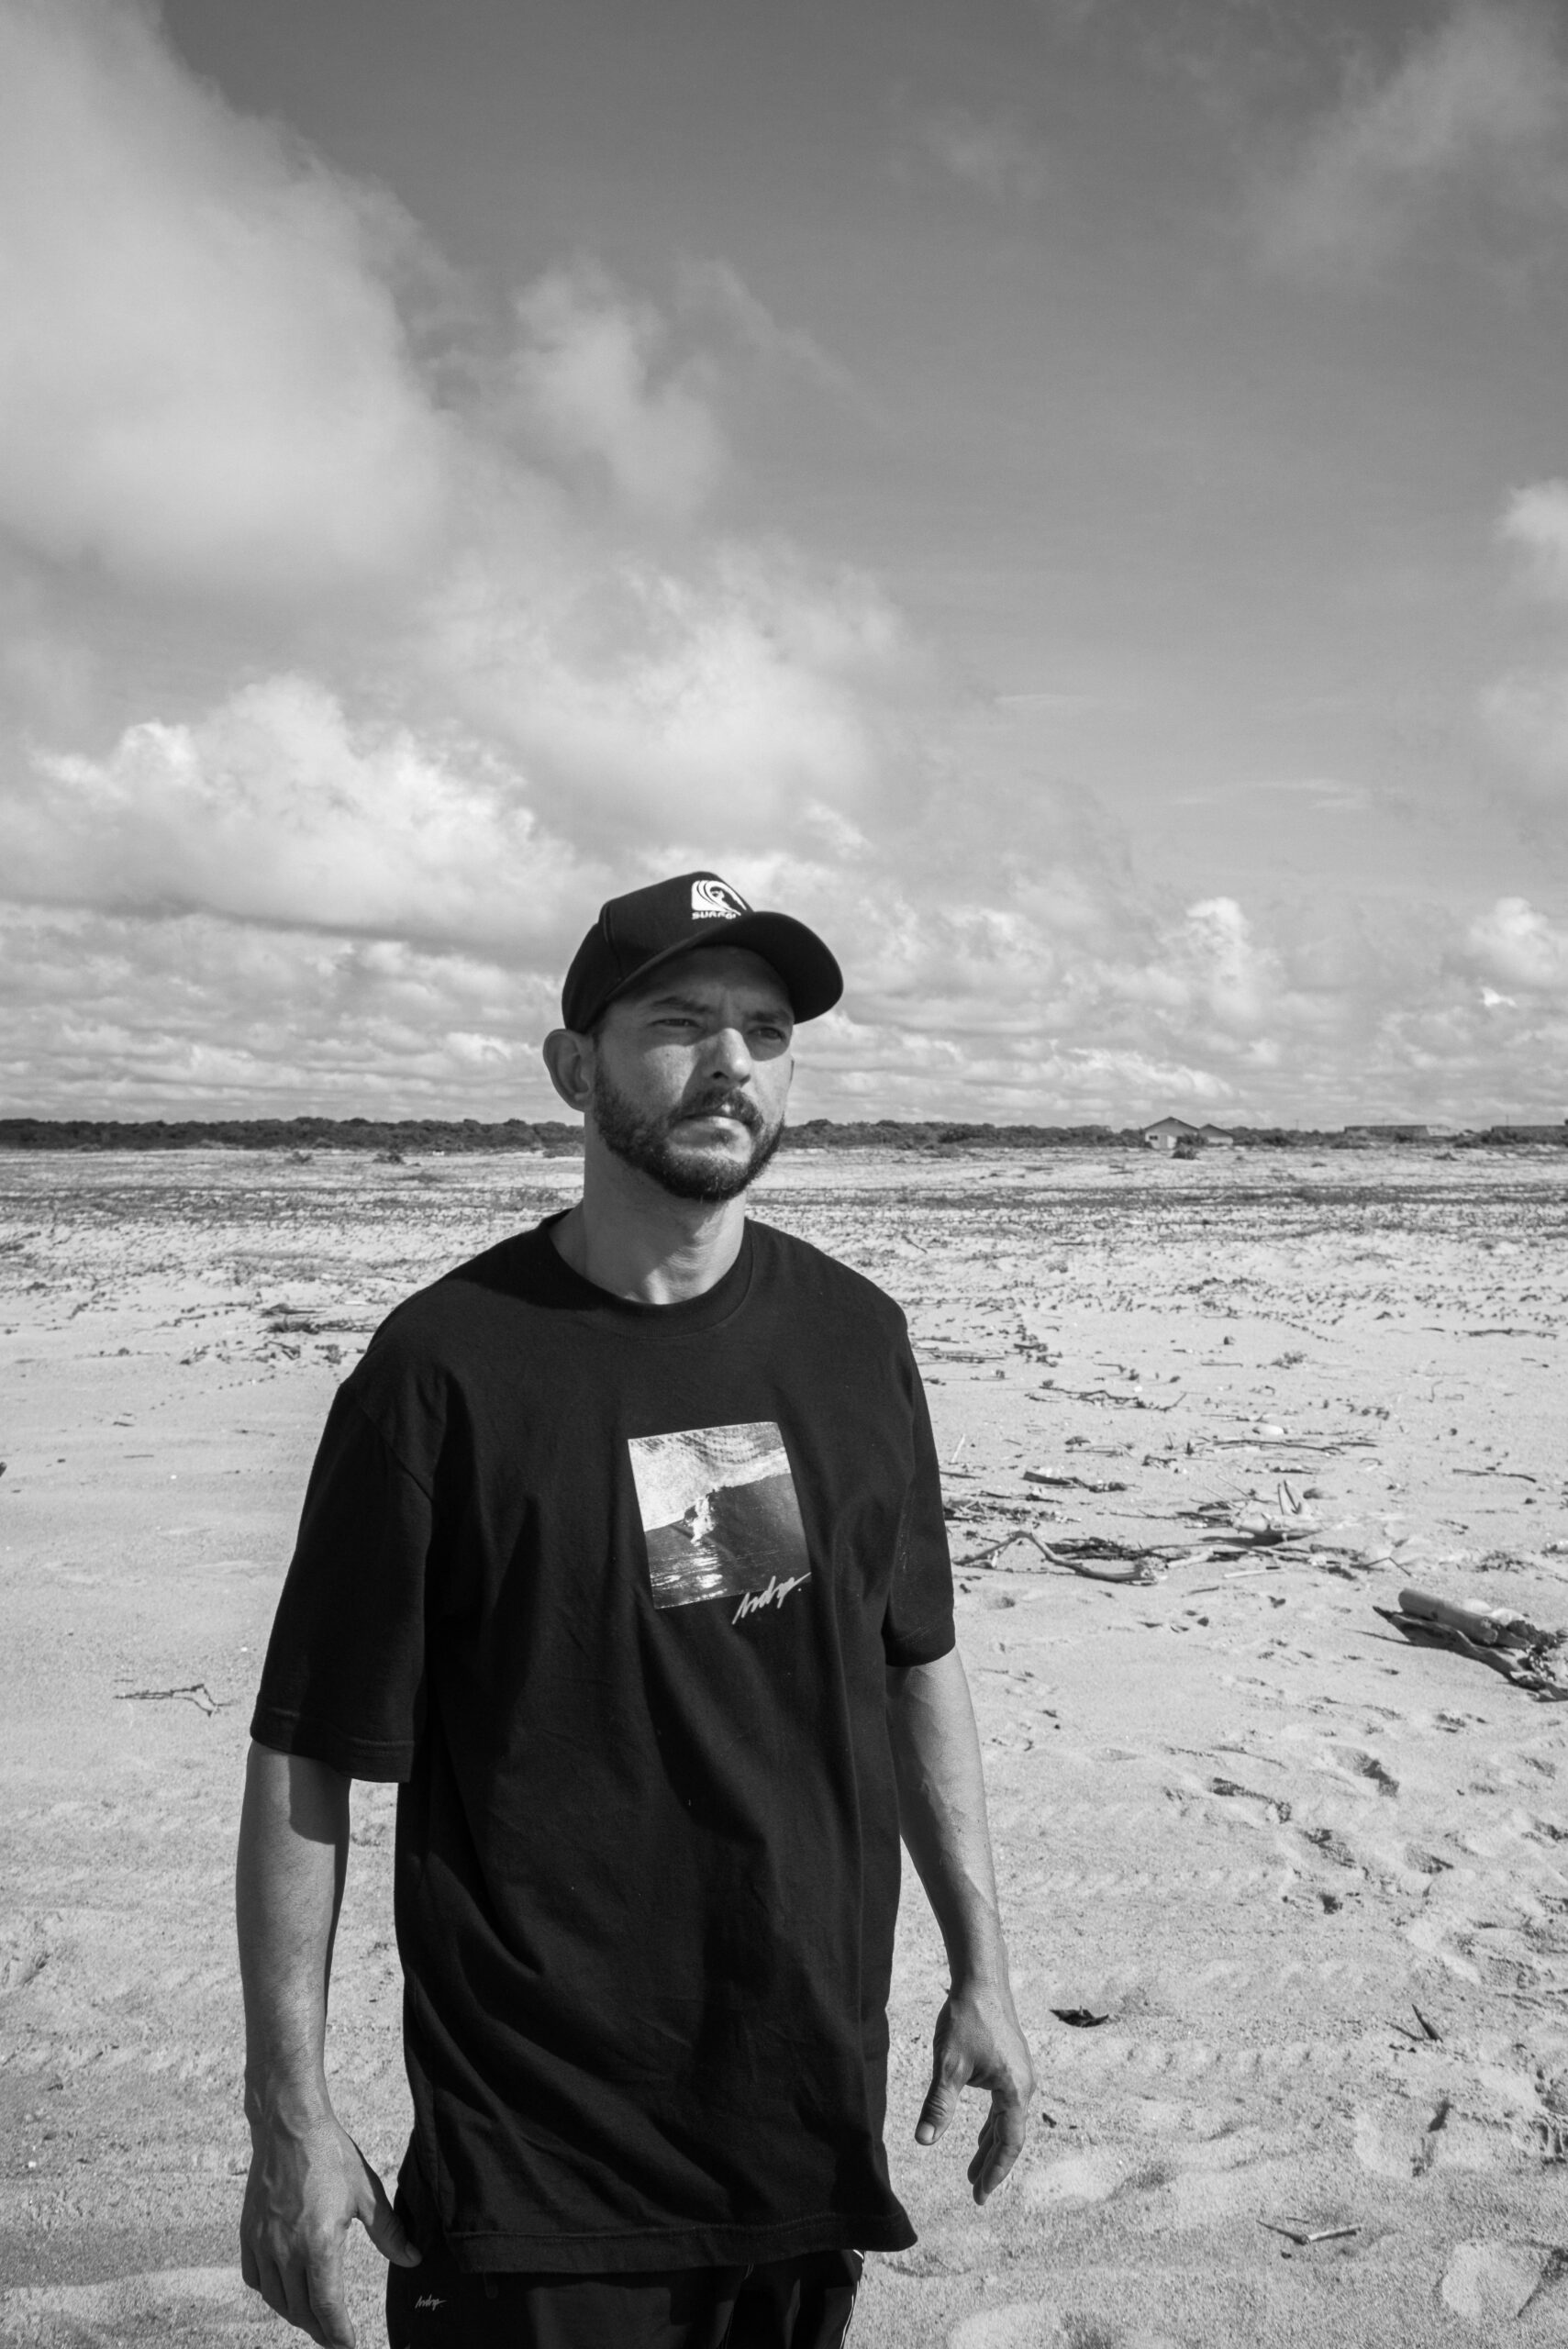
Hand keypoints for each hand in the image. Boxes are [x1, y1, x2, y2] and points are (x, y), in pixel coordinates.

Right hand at [240, 2108, 418, 2347]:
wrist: (289, 2127)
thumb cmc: (330, 2155)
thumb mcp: (367, 2192)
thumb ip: (389, 2231)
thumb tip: (412, 2259)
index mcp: (319, 2244)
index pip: (327, 2307)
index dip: (339, 2333)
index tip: (349, 2346)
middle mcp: (286, 2251)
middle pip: (300, 2311)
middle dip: (320, 2329)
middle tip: (336, 2336)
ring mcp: (263, 2244)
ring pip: (276, 2300)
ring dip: (296, 2315)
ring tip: (314, 2317)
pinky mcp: (249, 2235)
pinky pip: (256, 2279)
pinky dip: (271, 2292)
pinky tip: (285, 2289)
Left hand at [915, 1979, 1034, 2203]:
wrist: (981, 1979)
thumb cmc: (967, 2019)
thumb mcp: (948, 2065)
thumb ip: (938, 2105)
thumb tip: (924, 2141)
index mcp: (1015, 2089)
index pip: (1009, 2143)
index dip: (994, 2171)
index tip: (979, 2195)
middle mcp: (1024, 2084)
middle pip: (1010, 2135)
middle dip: (992, 2164)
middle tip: (975, 2191)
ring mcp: (1020, 2074)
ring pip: (1007, 2120)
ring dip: (992, 2145)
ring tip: (974, 2169)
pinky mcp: (1012, 2064)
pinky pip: (1005, 2105)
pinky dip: (993, 2124)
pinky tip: (983, 2133)